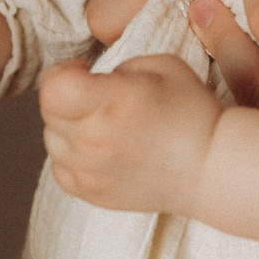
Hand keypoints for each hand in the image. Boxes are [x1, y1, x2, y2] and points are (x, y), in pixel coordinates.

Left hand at [38, 53, 221, 213]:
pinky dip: (72, 155)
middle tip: (98, 97)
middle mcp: (94, 139)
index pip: (53, 88)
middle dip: (66, 96)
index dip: (61, 73)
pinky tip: (100, 148)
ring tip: (103, 124)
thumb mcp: (159, 64)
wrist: (210, 166)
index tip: (83, 71)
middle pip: (48, 111)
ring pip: (52, 139)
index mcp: (110, 102)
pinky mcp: (91, 193)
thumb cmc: (190, 111)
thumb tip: (91, 80)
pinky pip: (60, 167)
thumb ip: (116, 67)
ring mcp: (90, 171)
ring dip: (69, 126)